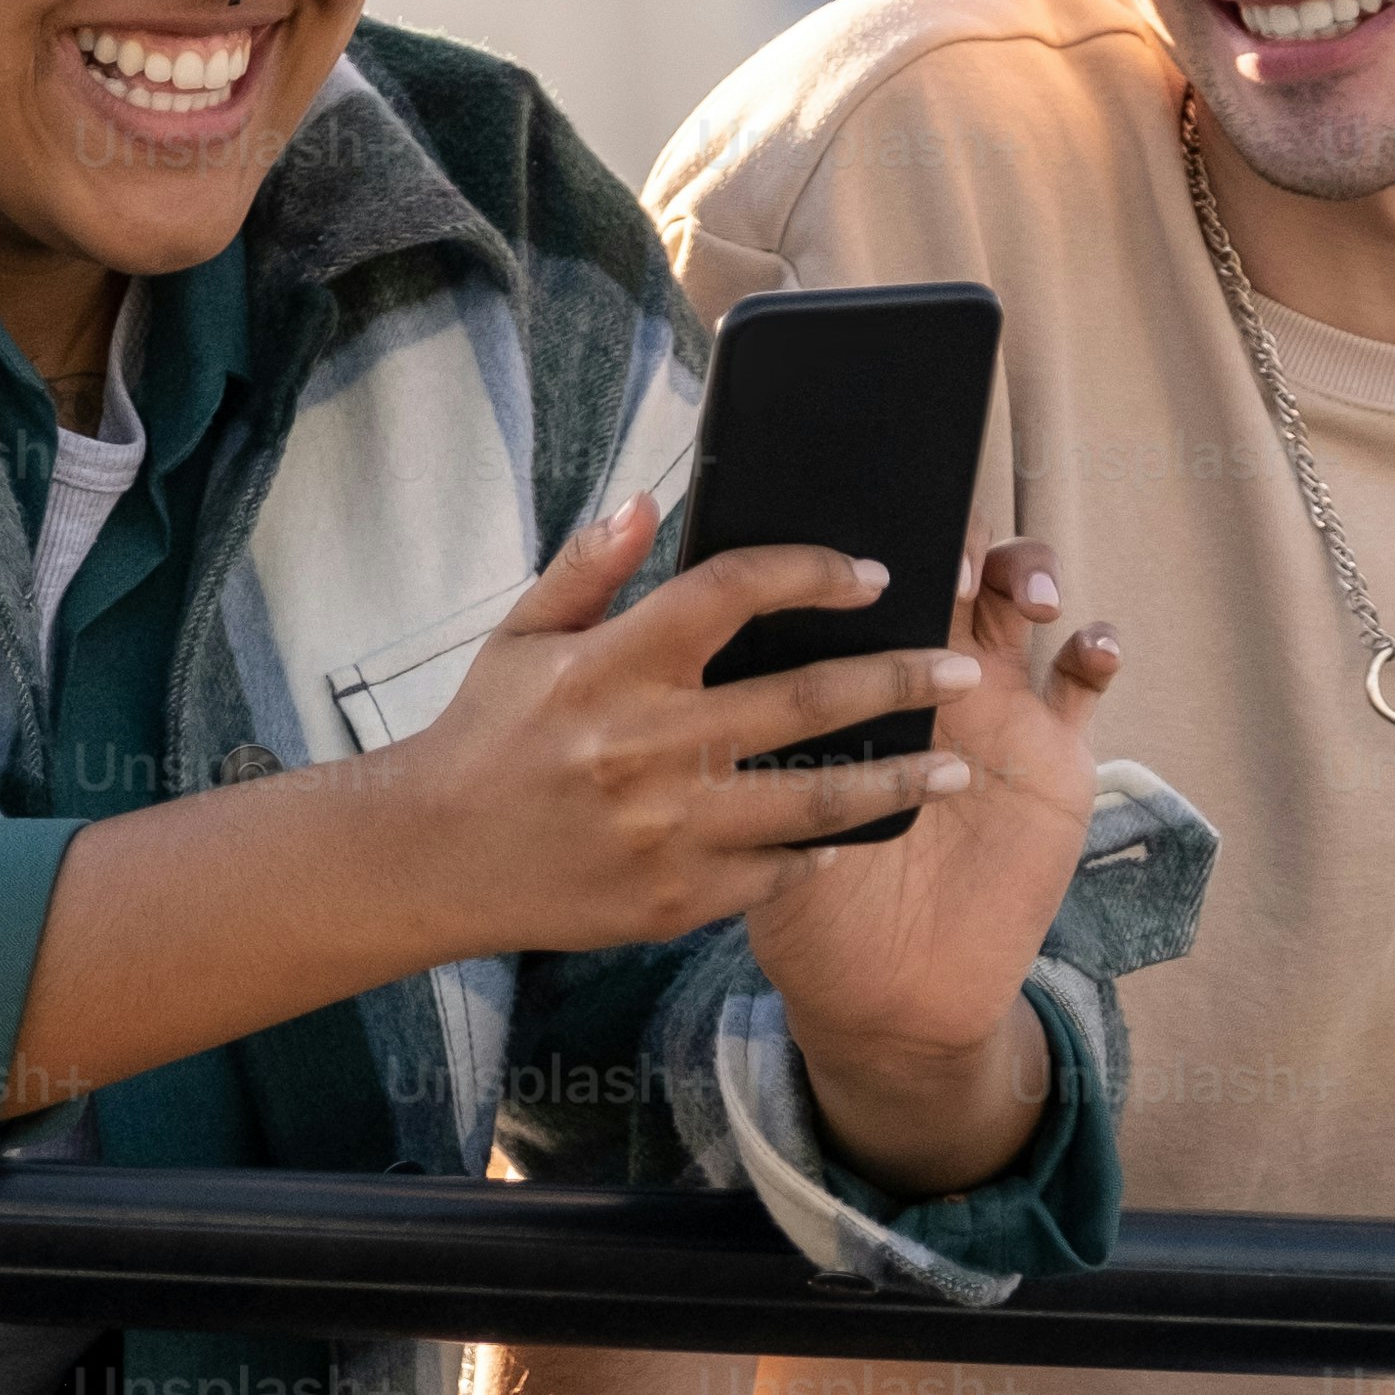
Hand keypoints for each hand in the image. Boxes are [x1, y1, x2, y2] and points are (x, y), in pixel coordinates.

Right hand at [372, 491, 986, 959]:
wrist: (431, 858)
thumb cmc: (484, 736)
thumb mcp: (520, 636)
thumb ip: (589, 566)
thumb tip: (647, 498)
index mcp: (616, 664)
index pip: (734, 591)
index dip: (811, 572)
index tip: (870, 574)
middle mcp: (651, 743)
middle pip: (806, 699)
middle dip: (899, 680)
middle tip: (963, 669)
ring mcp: (670, 827)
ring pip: (816, 801)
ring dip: (897, 780)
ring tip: (956, 767)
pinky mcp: (676, 895)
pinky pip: (777, 870)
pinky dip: (823, 849)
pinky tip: (860, 831)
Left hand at [742, 540, 1120, 1187]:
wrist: (882, 994)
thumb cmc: (807, 899)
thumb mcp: (750, 809)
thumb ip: (733, 734)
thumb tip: (698, 658)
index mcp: (843, 671)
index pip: (856, 575)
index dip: (865, 541)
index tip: (862, 549)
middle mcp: (919, 670)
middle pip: (947, 561)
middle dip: (957, 538)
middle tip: (953, 563)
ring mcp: (992, 703)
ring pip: (1019, 597)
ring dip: (1028, 570)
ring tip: (1028, 596)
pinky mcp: (1053, 752)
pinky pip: (1084, 684)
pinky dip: (1097, 649)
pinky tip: (1090, 646)